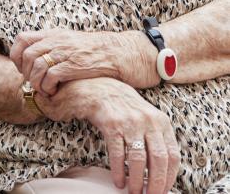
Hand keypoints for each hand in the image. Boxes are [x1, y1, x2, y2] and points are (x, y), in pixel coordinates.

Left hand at [10, 29, 155, 95]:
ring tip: (43, 89)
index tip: (21, 67)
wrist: (118, 52)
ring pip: (36, 66)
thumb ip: (52, 45)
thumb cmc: (93, 51)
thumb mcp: (69, 41)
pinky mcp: (74, 65)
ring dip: (35, 82)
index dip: (16, 54)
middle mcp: (56, 41)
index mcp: (53, 34)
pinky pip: (51, 76)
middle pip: (26, 54)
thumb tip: (34, 56)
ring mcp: (64, 52)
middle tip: (32, 82)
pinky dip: (47, 86)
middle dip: (24, 72)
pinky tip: (54, 91)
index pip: (22, 38)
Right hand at [74, 78, 179, 193]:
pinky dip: (119, 171)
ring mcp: (130, 122)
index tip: (164, 190)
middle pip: (158, 159)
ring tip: (134, 192)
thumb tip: (162, 171)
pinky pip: (118, 154)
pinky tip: (118, 180)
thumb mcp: (147, 117)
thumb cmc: (124, 107)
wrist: (99, 88)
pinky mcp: (112, 125)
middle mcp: (148, 121)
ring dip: (137, 181)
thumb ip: (157, 138)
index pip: (172, 155)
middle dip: (156, 183)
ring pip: (139, 159)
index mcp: (161, 121)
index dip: (170, 177)